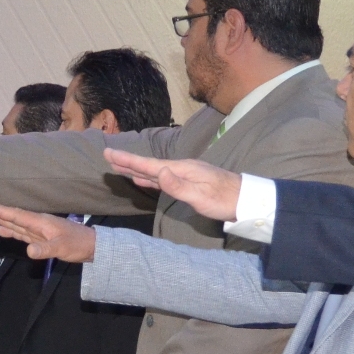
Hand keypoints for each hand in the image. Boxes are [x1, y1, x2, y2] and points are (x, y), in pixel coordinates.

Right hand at [0, 203, 95, 261]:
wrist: (92, 247)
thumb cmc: (78, 244)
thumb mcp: (62, 248)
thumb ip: (45, 249)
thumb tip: (29, 251)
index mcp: (39, 222)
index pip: (15, 215)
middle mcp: (36, 223)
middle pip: (12, 216)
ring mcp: (38, 230)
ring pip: (15, 223)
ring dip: (0, 219)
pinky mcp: (40, 238)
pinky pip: (21, 232)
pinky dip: (11, 230)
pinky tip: (3, 230)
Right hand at [102, 149, 244, 222]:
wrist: (245, 200)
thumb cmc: (224, 200)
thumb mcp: (200, 196)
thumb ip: (178, 186)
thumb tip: (158, 172)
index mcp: (181, 169)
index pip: (149, 165)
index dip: (128, 160)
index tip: (109, 153)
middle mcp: (181, 168)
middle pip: (149, 165)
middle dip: (128, 161)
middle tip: (107, 155)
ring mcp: (185, 174)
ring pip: (154, 171)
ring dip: (136, 169)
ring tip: (119, 166)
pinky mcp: (188, 182)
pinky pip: (162, 178)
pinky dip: (149, 178)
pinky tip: (144, 179)